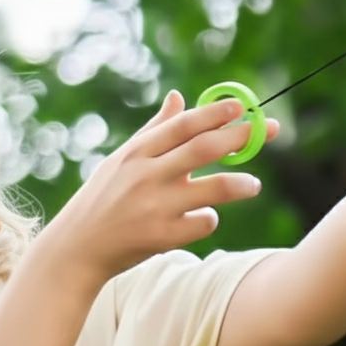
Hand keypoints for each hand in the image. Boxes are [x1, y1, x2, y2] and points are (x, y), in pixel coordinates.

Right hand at [43, 90, 279, 290]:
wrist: (76, 249)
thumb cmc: (101, 199)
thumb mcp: (120, 160)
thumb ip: (153, 130)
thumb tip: (178, 97)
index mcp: (137, 152)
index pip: (183, 124)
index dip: (215, 113)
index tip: (241, 105)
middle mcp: (146, 174)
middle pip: (204, 149)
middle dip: (240, 136)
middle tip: (268, 129)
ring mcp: (155, 206)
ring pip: (214, 189)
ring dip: (240, 184)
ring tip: (253, 185)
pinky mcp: (162, 237)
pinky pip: (203, 223)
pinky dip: (209, 218)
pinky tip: (204, 218)